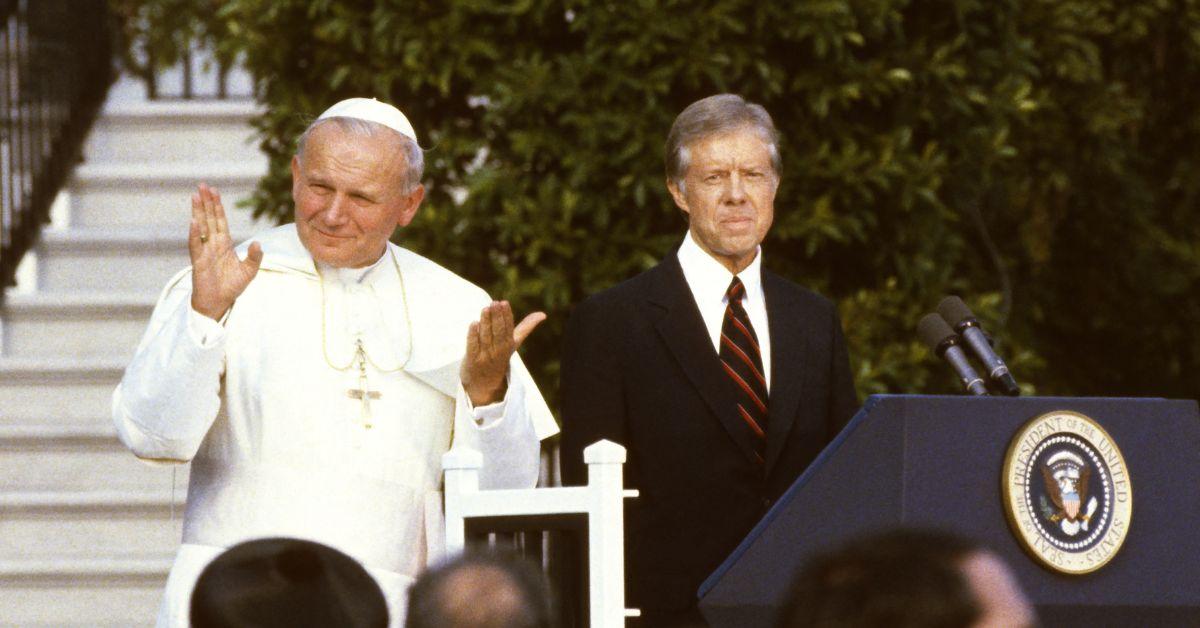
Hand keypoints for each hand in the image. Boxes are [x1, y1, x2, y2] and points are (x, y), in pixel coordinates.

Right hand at [189, 183, 262, 319]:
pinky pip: (196, 245)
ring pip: (200, 227)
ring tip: (195, 196)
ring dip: (198, 212)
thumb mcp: (249, 271)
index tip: (214, 191)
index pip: (220, 220)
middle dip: (206, 202)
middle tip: (202, 185)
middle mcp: (212, 244)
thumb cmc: (232, 286)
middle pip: (209, 219)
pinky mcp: (198, 262)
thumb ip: (254, 257)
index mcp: (224, 244)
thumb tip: (258, 243)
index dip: (217, 206)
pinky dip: (195, 234)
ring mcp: (204, 251)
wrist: (219, 303)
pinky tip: (194, 221)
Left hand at [460, 301, 545, 405]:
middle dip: (497, 317)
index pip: (508, 329)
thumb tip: (543, 314)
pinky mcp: (472, 360)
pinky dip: (473, 336)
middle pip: (498, 332)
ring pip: (486, 337)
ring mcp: (485, 356)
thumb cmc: (499, 357)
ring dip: (486, 323)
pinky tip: (474, 323)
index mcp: (509, 344)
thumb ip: (525, 328)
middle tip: (495, 303)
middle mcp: (498, 350)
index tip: (504, 303)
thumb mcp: (513, 343)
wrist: (486, 384)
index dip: (506, 315)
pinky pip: (473, 347)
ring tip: (485, 309)